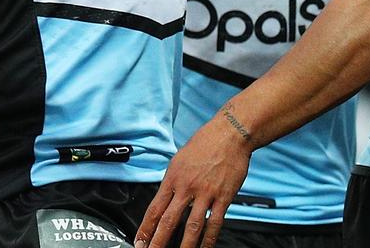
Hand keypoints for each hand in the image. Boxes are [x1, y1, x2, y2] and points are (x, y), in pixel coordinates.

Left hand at [135, 111, 252, 247]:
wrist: (230, 133)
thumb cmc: (205, 143)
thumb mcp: (179, 160)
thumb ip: (172, 181)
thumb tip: (164, 198)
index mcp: (173, 178)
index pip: (155, 209)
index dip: (146, 228)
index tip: (139, 242)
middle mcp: (187, 187)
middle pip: (169, 220)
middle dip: (158, 242)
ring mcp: (206, 192)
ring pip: (193, 225)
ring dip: (185, 245)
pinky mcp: (224, 196)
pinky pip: (215, 222)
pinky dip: (210, 238)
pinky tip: (206, 247)